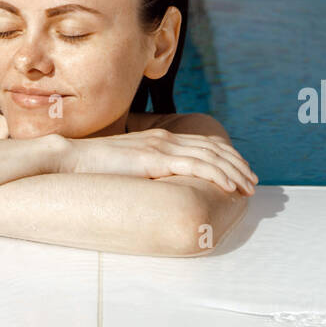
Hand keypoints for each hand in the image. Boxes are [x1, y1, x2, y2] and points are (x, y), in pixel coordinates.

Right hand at [59, 127, 256, 193]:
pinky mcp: (154, 159)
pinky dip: (216, 175)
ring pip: (209, 157)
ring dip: (233, 172)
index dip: (225, 156)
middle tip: (253, 181)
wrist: (72, 158)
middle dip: (237, 164)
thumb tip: (158, 185)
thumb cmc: (94, 167)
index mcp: (159, 139)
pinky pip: (194, 166)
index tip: (240, 171)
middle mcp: (164, 138)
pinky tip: (228, 186)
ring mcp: (160, 147)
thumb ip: (146, 169)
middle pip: (212, 148)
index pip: (202, 144)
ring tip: (248, 187)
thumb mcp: (128, 165)